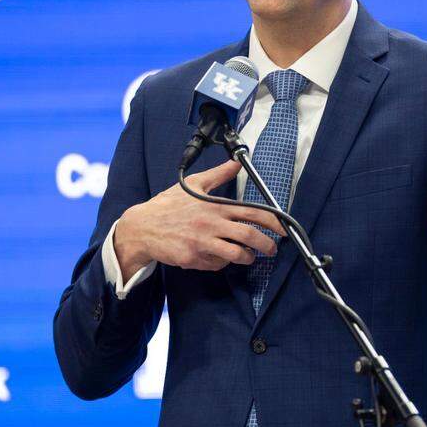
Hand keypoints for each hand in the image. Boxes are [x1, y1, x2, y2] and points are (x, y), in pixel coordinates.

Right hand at [113, 160, 287, 275]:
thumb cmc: (168, 205)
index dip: (272, 221)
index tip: (283, 229)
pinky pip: (216, 264)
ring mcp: (202, 242)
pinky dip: (222, 262)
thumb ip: (218, 174)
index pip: (251, 212)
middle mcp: (211, 223)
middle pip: (249, 236)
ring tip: (248, 256)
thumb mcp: (194, 184)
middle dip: (266, 244)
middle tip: (272, 249)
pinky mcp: (193, 258)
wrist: (143, 227)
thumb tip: (236, 162)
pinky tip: (218, 256)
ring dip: (247, 257)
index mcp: (214, 205)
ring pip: (236, 254)